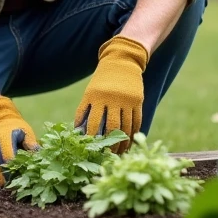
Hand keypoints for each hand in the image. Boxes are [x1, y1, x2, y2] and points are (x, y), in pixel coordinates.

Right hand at [0, 97, 38, 185]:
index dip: (12, 167)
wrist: (0, 121)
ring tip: (2, 184)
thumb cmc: (16, 129)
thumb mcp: (26, 132)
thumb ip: (31, 143)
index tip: (18, 177)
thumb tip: (39, 153)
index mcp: (5, 135)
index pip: (7, 154)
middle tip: (10, 185)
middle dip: (3, 175)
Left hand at [74, 35, 147, 152]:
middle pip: (112, 128)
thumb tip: (79, 131)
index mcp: (96, 97)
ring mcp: (127, 100)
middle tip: (108, 156)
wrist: (121, 61)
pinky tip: (130, 142)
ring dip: (123, 142)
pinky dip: (134, 133)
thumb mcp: (90, 92)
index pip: (94, 123)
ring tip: (120, 153)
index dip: (94, 139)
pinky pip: (137, 121)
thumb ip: (85, 110)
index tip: (92, 150)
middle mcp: (112, 99)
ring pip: (126, 127)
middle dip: (110, 144)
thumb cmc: (102, 81)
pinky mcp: (138, 101)